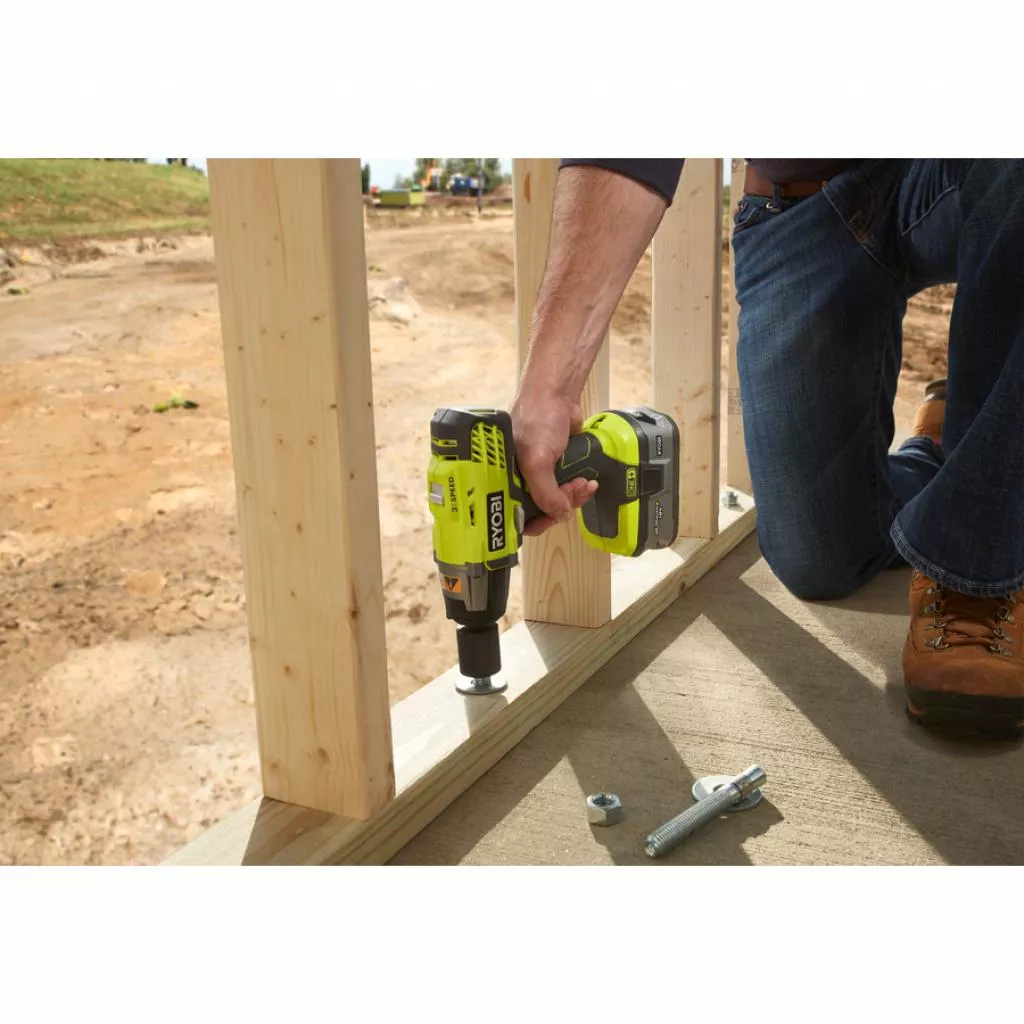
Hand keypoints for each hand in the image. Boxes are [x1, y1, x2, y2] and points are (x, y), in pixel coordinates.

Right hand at [510, 383, 598, 536]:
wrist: (557, 395)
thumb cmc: (537, 420)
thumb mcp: (536, 461)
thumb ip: (546, 493)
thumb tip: (560, 515)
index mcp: (505, 478)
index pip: (515, 513)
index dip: (534, 521)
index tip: (550, 520)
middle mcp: (519, 478)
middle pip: (540, 510)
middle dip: (559, 506)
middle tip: (571, 495)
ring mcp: (539, 473)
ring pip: (557, 500)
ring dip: (573, 497)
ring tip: (583, 484)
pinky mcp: (556, 467)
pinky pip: (567, 488)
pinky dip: (579, 488)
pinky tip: (587, 482)